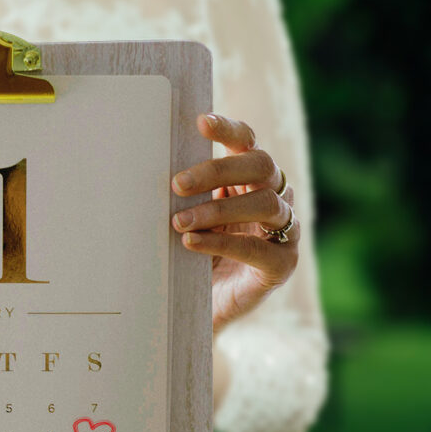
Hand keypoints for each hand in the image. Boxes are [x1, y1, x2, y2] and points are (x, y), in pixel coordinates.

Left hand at [171, 113, 298, 333]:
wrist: (203, 309)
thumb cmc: (193, 254)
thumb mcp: (187, 216)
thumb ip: (183, 194)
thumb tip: (145, 165)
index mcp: (250, 179)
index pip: (248, 143)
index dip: (229, 130)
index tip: (200, 123)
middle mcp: (274, 198)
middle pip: (262, 166)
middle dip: (218, 170)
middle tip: (177, 184)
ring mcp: (284, 232)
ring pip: (264, 204)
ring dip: (217, 209)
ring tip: (179, 222)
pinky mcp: (282, 265)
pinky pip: (259, 249)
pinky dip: (223, 244)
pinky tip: (192, 243)